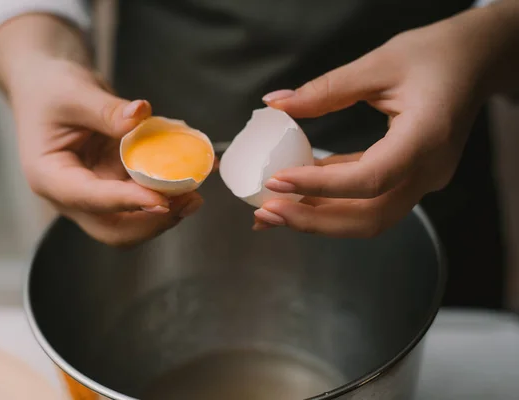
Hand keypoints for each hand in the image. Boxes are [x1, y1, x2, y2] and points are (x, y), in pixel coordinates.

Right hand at [9, 60, 203, 246]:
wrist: (48, 87)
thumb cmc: (49, 89)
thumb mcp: (73, 92)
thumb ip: (107, 109)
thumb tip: (140, 115)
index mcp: (50, 177)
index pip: (90, 199)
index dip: (128, 202)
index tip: (162, 199)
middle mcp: (73, 195)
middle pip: (115, 229)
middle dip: (153, 221)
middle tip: (188, 200)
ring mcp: (97, 192)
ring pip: (135, 219)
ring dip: (169, 209)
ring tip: (197, 189)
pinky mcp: (117, 184)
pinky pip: (146, 194)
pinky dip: (171, 188)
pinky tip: (196, 170)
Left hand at [254, 14, 489, 237]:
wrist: (477, 62)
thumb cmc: (436, 54)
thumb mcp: (379, 63)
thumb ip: (326, 89)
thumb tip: (275, 105)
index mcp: (427, 137)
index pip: (371, 178)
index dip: (320, 185)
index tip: (276, 181)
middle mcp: (429, 171)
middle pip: (369, 217)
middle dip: (313, 220)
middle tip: (266, 213)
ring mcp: (423, 181)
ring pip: (369, 218)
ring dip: (318, 220)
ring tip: (272, 213)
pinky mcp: (411, 179)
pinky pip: (370, 202)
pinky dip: (332, 203)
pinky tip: (299, 195)